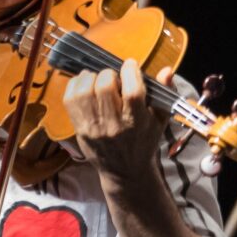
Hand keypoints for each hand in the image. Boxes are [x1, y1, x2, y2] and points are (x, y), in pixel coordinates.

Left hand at [62, 56, 154, 174]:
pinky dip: (75, 85)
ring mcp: (93, 128)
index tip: (130, 65)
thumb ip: (164, 93)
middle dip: (109, 74)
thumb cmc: (145, 141)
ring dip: (91, 78)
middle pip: (105, 87)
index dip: (130, 71)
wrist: (125, 171)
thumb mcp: (160, 120)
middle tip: (114, 78)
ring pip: (84, 91)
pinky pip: (70, 99)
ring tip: (98, 80)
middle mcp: (113, 125)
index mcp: (136, 122)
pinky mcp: (80, 128)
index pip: (132, 92)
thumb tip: (167, 70)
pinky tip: (85, 85)